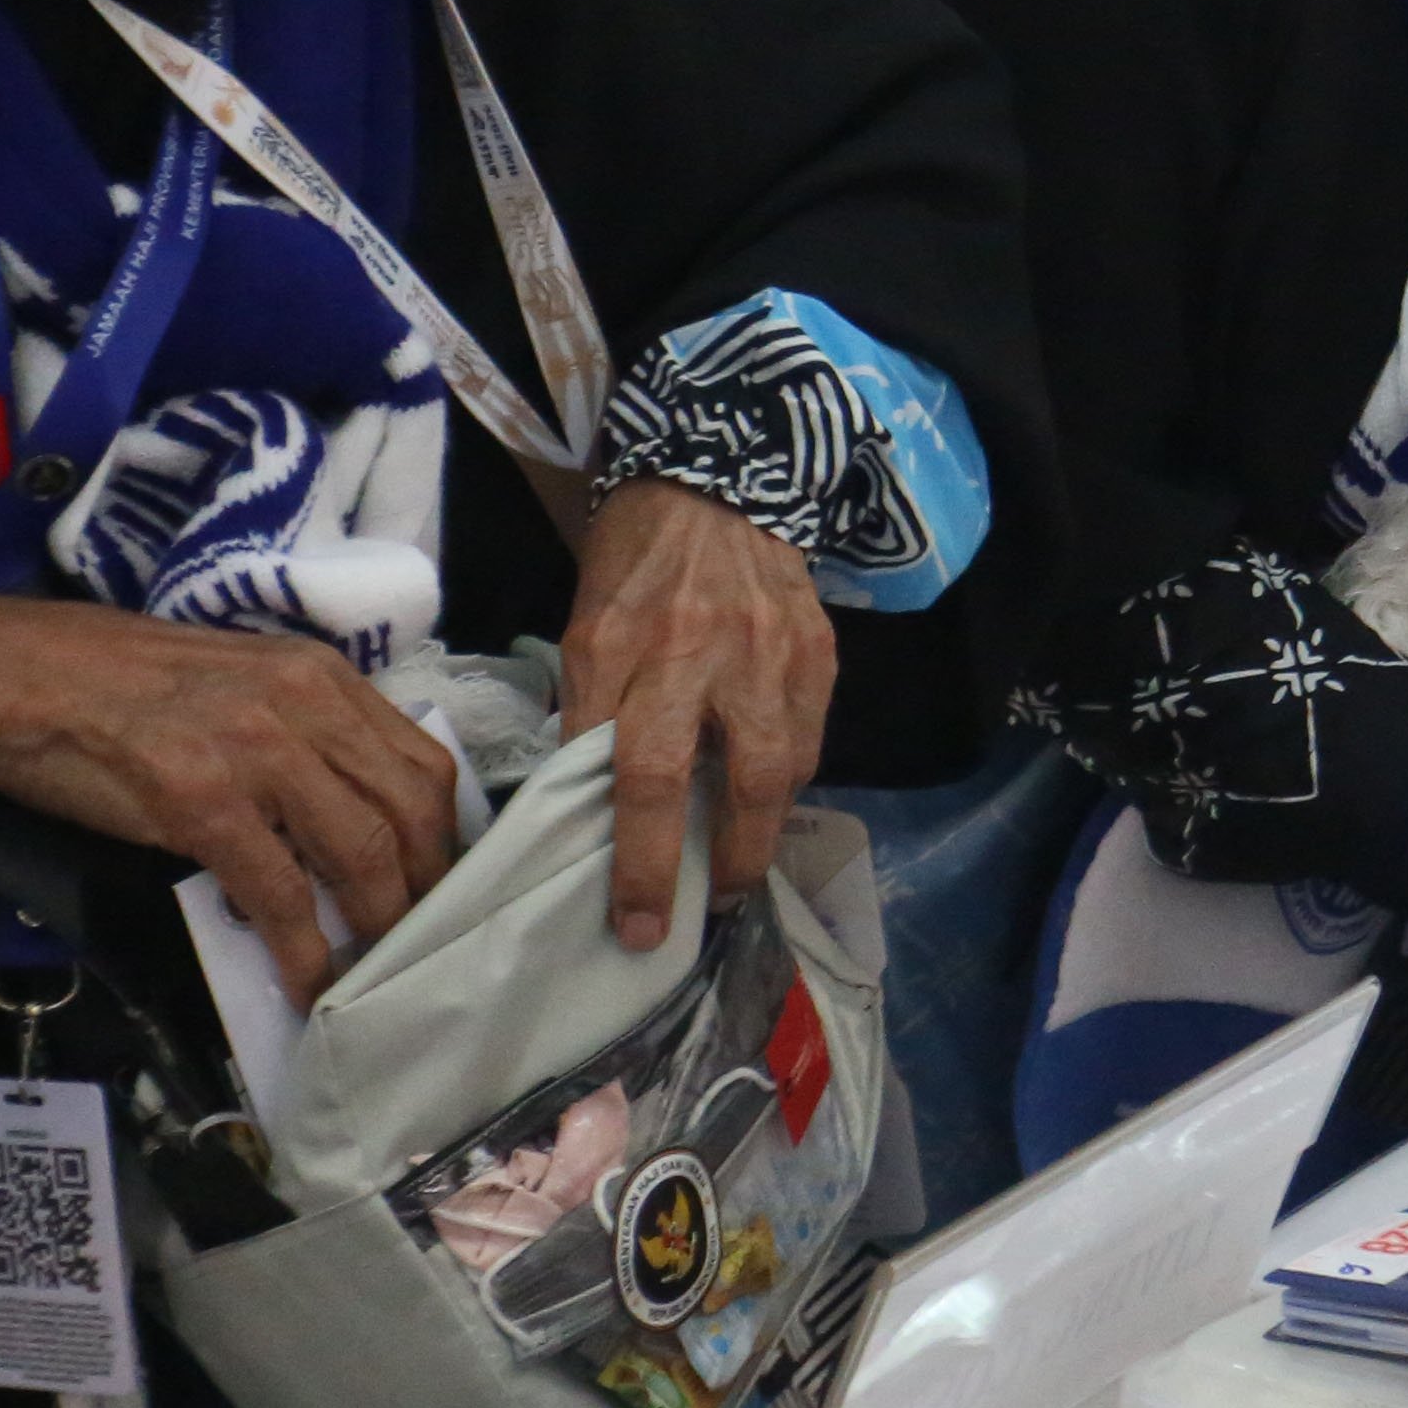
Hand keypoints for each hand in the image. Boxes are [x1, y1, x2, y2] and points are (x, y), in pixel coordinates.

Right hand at [0, 588, 461, 1008]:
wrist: (11, 675)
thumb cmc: (113, 682)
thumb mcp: (238, 680)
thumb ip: (300, 732)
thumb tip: (341, 807)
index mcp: (320, 678)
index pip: (421, 763)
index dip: (442, 835)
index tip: (442, 882)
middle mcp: (306, 707)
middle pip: (410, 810)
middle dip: (426, 886)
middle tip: (422, 938)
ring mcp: (259, 753)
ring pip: (361, 852)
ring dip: (379, 923)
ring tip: (377, 971)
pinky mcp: (204, 802)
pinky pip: (278, 891)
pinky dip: (303, 948)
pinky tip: (307, 982)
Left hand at [560, 478, 837, 953]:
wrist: (718, 482)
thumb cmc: (634, 562)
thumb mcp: (586, 630)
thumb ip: (592, 711)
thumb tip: (591, 797)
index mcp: (634, 652)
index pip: (637, 778)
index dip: (640, 863)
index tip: (636, 925)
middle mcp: (712, 656)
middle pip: (736, 785)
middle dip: (726, 861)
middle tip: (710, 907)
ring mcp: (778, 654)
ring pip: (786, 769)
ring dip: (763, 828)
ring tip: (738, 860)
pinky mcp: (820, 651)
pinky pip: (810, 736)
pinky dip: (788, 774)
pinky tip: (766, 791)